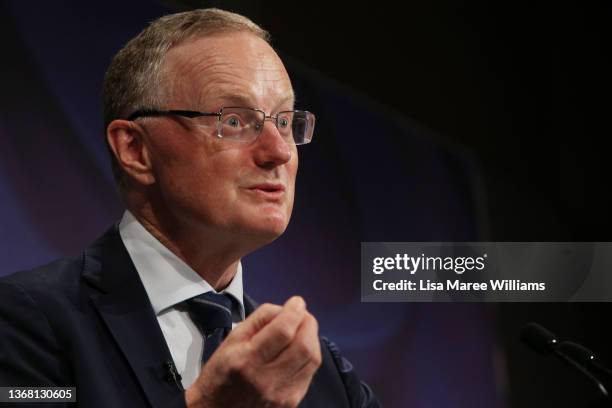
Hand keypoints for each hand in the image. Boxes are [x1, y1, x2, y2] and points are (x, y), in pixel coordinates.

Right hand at [185, 296, 321, 407]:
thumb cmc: (221, 375)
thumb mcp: (231, 341)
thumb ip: (258, 320)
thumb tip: (283, 309)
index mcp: (246, 360)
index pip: (283, 331)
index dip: (294, 311)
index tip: (296, 302)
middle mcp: (266, 379)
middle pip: (304, 345)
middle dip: (308, 323)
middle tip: (302, 315)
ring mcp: (281, 394)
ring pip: (312, 359)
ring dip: (311, 338)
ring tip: (302, 330)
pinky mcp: (291, 402)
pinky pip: (310, 373)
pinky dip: (309, 355)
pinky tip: (299, 349)